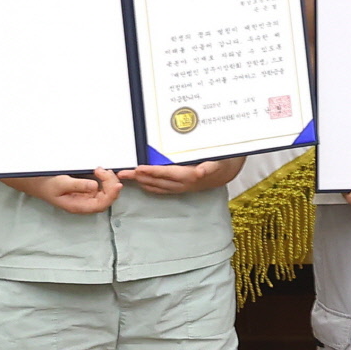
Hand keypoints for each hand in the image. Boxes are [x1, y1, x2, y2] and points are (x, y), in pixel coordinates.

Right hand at [2, 167, 121, 213]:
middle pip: (106, 198)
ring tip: (100, 169)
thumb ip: (78, 185)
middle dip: (110, 184)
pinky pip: (101, 187)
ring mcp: (86, 197)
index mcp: (78, 205)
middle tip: (103, 170)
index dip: (112, 195)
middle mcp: (84, 203)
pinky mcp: (86, 190)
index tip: (117, 184)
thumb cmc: (47, 184)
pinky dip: (104, 179)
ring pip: (105, 192)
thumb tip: (95, 186)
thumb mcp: (61, 183)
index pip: (101, 204)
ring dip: (108, 180)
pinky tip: (99, 171)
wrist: (36, 181)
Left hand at [123, 158, 245, 195]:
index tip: (139, 169)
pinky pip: (162, 189)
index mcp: (191, 175)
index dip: (152, 171)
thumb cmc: (222, 161)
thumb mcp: (220, 160)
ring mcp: (181, 188)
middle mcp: (184, 184)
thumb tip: (200, 172)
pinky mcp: (180, 189)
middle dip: (139, 178)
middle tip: (123, 174)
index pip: (167, 173)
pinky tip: (141, 183)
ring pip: (157, 186)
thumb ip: (210, 167)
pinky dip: (149, 186)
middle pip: (158, 181)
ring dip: (141, 183)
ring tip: (126, 178)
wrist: (227, 172)